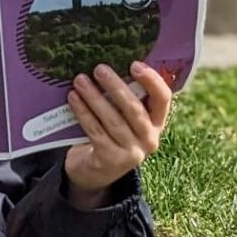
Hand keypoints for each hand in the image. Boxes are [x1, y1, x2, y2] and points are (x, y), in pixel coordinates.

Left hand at [64, 61, 171, 209]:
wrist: (96, 171)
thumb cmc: (110, 134)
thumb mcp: (124, 118)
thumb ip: (124, 98)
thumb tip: (109, 64)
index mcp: (157, 123)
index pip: (163, 99)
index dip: (152, 81)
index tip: (135, 64)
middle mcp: (149, 139)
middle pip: (134, 109)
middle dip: (115, 86)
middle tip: (98, 68)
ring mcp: (132, 152)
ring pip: (112, 120)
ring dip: (94, 97)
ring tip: (80, 80)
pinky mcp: (111, 160)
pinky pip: (96, 131)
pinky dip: (83, 113)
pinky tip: (73, 99)